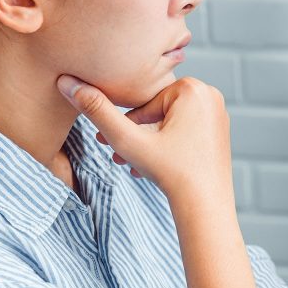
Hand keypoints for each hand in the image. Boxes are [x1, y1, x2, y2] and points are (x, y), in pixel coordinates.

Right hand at [56, 75, 232, 197]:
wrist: (206, 205)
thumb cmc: (170, 172)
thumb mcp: (127, 140)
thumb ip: (97, 111)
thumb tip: (66, 82)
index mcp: (192, 88)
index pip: (145, 101)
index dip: (126, 125)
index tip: (108, 143)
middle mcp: (210, 94)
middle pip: (157, 111)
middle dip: (136, 134)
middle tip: (116, 155)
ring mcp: (218, 113)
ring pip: (169, 123)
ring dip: (147, 143)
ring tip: (131, 164)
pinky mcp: (220, 131)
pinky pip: (185, 131)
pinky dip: (167, 146)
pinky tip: (150, 168)